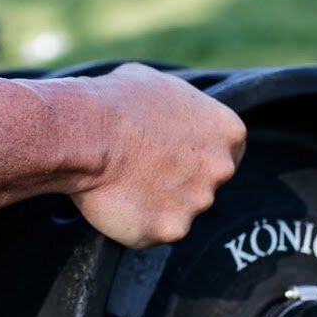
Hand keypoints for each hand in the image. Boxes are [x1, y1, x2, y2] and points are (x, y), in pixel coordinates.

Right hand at [68, 65, 246, 249]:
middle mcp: (221, 170)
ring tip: (123, 184)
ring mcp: (197, 203)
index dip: (200, 156)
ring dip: (156, 204)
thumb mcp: (158, 83)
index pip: (229, 153)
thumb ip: (180, 107)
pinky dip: (136, 223)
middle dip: (180, 182)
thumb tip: (170, 112)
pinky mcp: (170, 230)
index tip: (176, 158)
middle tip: (144, 172)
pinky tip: (116, 203)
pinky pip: (154, 232)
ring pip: (179, 211)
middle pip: (205, 185)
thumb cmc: (117, 102)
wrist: (87, 133)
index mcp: (228, 132)